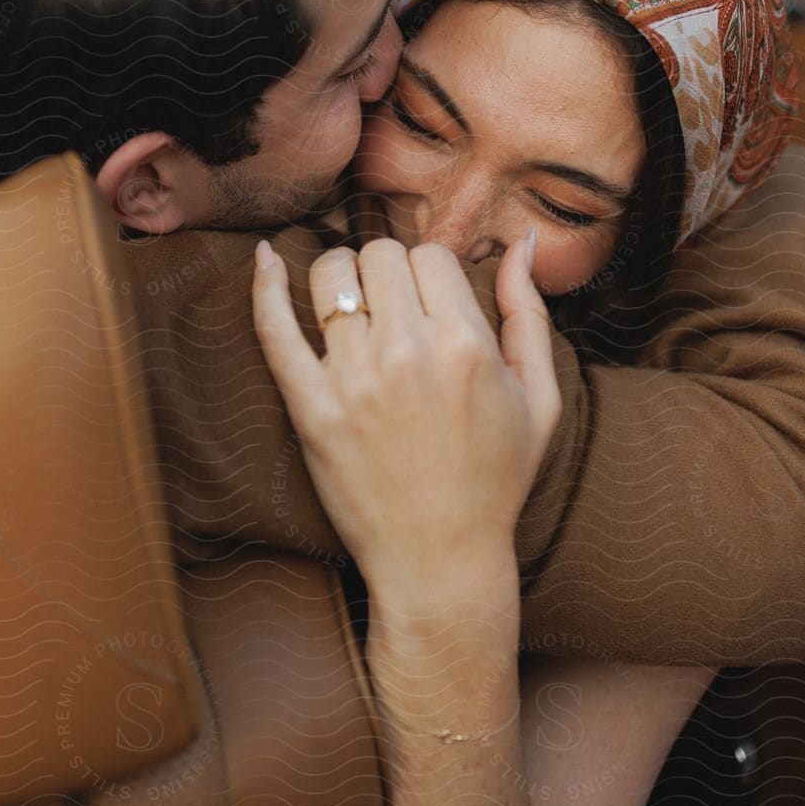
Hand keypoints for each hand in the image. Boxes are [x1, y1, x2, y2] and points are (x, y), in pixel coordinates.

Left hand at [251, 234, 560, 592]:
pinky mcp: (311, 408)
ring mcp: (354, 380)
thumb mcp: (540, 399)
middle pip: (381, 255)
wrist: (441, 561)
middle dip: (387, 270)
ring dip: (339, 276)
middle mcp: (409, 353)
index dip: (430, 271)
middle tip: (391, 306)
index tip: (427, 300)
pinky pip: (276, 330)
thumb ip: (529, 314)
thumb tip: (521, 245)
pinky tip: (265, 259)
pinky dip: (264, 288)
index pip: (431, 255)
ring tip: (348, 302)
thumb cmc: (495, 480)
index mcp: (467, 345)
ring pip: (331, 276)